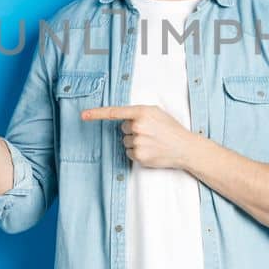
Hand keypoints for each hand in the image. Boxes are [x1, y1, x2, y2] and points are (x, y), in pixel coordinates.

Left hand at [81, 105, 200, 169]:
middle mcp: (138, 126)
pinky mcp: (139, 156)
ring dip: (136, 142)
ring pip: (126, 142)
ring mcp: (138, 142)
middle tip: (150, 133)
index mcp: (142, 112)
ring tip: (152, 142)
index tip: (83, 115)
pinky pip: (129, 153)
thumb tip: (123, 119)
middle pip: (123, 129)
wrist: (185, 147)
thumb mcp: (156, 113)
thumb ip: (139, 113)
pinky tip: (151, 150)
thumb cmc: (171, 129)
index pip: (114, 112)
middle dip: (133, 130)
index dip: (96, 114)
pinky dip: (138, 153)